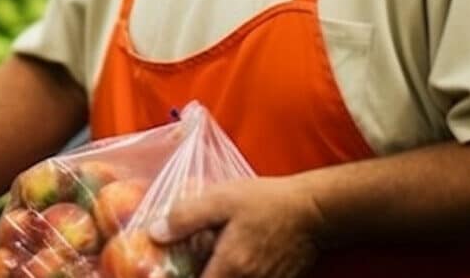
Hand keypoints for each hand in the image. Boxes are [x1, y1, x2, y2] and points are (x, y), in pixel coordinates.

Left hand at [149, 176, 323, 277]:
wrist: (314, 211)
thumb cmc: (268, 202)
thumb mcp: (222, 199)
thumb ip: (186, 217)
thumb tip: (155, 233)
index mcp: (230, 268)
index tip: (168, 271)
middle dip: (198, 276)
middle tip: (187, 264)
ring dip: (216, 274)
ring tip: (212, 259)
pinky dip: (234, 275)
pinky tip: (232, 259)